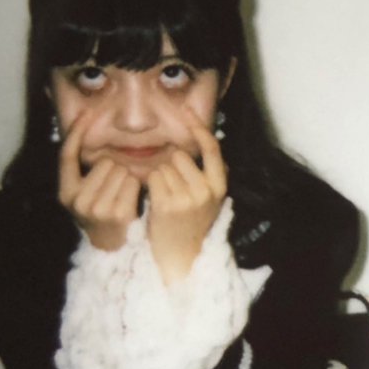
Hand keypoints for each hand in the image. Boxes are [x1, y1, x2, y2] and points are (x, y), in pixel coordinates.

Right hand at [58, 110, 141, 250]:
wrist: (114, 249)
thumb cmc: (102, 214)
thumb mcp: (85, 194)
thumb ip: (85, 171)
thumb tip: (88, 130)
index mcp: (66, 193)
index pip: (67, 155)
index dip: (76, 134)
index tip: (86, 115)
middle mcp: (78, 200)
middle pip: (104, 162)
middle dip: (114, 169)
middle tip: (115, 189)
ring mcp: (98, 208)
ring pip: (121, 170)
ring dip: (127, 178)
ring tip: (123, 196)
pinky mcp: (118, 213)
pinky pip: (134, 183)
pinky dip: (137, 188)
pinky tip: (133, 201)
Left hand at [146, 108, 228, 283]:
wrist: (180, 256)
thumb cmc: (189, 223)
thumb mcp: (208, 199)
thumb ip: (207, 173)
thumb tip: (203, 139)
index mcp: (219, 187)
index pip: (212, 149)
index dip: (199, 128)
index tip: (188, 112)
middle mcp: (206, 191)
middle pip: (180, 156)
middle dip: (171, 166)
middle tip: (173, 189)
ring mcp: (187, 198)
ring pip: (163, 166)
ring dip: (159, 177)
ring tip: (164, 198)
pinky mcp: (166, 204)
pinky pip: (153, 177)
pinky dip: (149, 186)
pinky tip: (154, 201)